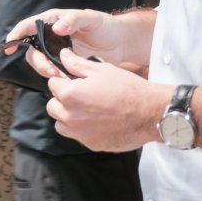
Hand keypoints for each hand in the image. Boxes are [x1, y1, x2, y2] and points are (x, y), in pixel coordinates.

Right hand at [2, 8, 133, 73]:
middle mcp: (51, 36)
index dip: (16, 34)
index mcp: (53, 20)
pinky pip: (53, 71)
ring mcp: (56, 52)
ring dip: (46, 71)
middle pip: (32, 50)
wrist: (119, 43)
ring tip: (61, 76)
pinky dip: (56, 77)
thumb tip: (57, 27)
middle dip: (38, 62)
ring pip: (41, 63)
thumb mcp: (91, 18)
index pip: (29, 26)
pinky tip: (67, 79)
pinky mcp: (64, 64)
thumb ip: (74, 20)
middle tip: (51, 71)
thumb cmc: (105, 26)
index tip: (9, 44)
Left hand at [45, 53, 161, 151]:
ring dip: (68, 116)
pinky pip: (77, 135)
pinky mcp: (90, 144)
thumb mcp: (102, 70)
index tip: (72, 80)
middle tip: (80, 94)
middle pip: (52, 106)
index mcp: (70, 95)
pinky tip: (97, 120)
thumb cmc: (128, 90)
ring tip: (86, 109)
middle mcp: (70, 116)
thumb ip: (77, 64)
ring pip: (61, 124)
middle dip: (62, 99)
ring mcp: (79, 133)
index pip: (52, 84)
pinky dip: (81, 128)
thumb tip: (63, 56)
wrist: (149, 113)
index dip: (62, 80)